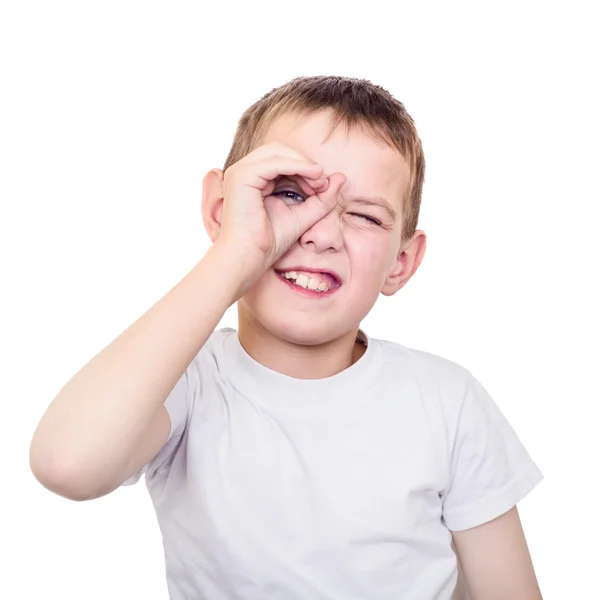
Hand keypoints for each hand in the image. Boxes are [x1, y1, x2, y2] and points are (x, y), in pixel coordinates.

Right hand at [214, 141, 345, 284]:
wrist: (249, 258)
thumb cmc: (269, 242)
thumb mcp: (303, 216)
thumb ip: (321, 199)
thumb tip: (340, 177)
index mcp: (253, 180)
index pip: (283, 160)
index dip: (306, 169)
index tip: (323, 187)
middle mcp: (244, 172)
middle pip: (281, 150)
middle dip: (305, 163)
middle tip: (323, 183)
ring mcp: (240, 172)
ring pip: (278, 151)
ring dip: (304, 164)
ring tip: (319, 182)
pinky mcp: (242, 176)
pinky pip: (276, 161)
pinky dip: (298, 166)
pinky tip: (313, 177)